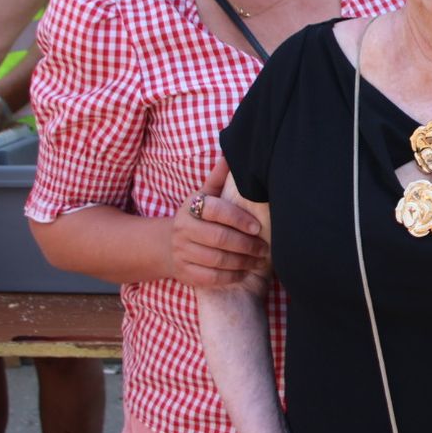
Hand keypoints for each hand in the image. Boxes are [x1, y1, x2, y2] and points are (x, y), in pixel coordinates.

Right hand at [171, 161, 268, 287]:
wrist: (167, 246)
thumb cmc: (196, 218)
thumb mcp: (203, 196)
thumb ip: (217, 179)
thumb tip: (230, 154)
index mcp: (191, 208)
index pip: (214, 210)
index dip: (237, 218)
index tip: (257, 227)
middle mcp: (183, 230)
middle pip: (218, 238)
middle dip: (245, 244)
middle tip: (264, 248)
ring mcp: (182, 253)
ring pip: (216, 260)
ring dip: (242, 262)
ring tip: (259, 260)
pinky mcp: (185, 273)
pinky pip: (210, 278)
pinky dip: (230, 276)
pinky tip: (244, 272)